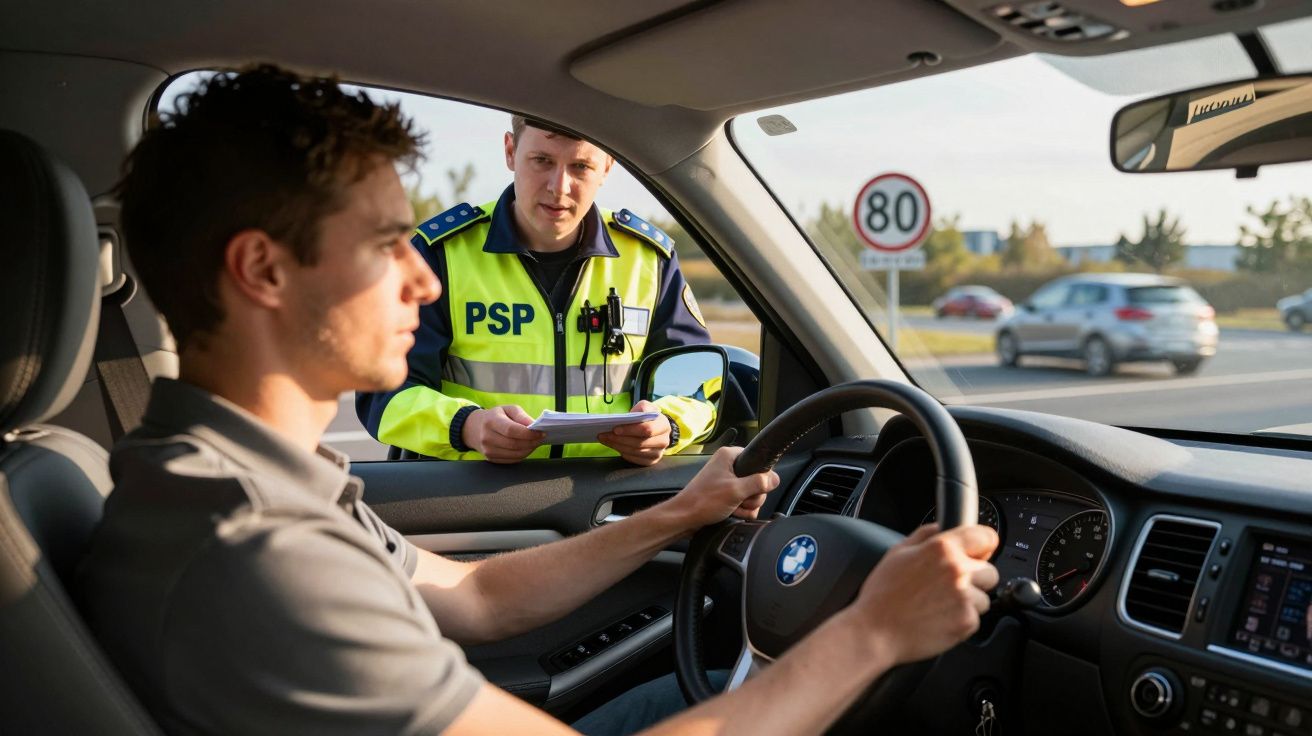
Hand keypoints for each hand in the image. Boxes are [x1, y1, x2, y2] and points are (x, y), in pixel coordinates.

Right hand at [462, 405, 544, 463]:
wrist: (475, 429)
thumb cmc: (496, 417)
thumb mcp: (508, 409)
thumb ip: (522, 416)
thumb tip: (534, 426)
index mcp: (491, 421)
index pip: (511, 430)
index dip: (528, 433)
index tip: (541, 432)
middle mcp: (487, 437)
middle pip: (514, 444)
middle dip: (532, 442)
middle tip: (541, 438)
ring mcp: (488, 451)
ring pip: (515, 454)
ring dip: (529, 449)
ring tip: (535, 442)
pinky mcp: (491, 459)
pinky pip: (512, 460)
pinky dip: (523, 455)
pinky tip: (526, 447)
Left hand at [597, 400, 671, 465]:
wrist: (656, 428)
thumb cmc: (648, 417)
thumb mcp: (646, 407)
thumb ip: (641, 408)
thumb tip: (630, 416)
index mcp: (663, 425)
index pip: (647, 429)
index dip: (630, 430)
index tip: (615, 429)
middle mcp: (664, 441)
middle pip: (639, 443)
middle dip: (619, 439)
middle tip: (604, 435)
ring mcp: (658, 453)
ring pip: (636, 452)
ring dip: (618, 446)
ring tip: (606, 440)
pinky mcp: (651, 461)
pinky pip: (635, 459)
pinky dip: (623, 453)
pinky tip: (615, 446)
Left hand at [664, 446, 778, 529]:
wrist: (684, 518)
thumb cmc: (704, 501)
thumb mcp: (736, 490)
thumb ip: (759, 483)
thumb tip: (775, 478)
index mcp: (729, 456)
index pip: (758, 460)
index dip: (761, 475)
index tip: (755, 486)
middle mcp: (729, 466)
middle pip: (758, 480)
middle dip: (753, 495)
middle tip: (741, 500)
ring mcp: (727, 481)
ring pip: (752, 493)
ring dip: (747, 505)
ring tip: (734, 508)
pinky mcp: (726, 495)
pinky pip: (744, 501)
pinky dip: (741, 510)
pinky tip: (733, 513)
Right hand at [849, 524, 998, 665]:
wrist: (875, 632)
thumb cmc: (882, 594)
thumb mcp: (897, 552)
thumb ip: (925, 534)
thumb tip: (942, 526)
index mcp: (942, 548)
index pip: (986, 537)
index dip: (982, 546)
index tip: (978, 554)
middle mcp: (957, 570)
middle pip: (990, 572)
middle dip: (975, 579)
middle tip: (948, 586)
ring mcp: (964, 597)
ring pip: (984, 598)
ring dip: (968, 602)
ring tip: (939, 605)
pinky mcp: (967, 622)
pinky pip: (975, 619)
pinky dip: (961, 621)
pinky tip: (938, 619)